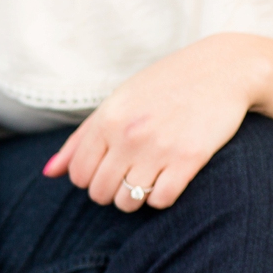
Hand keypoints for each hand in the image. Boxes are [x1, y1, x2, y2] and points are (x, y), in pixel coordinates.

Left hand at [44, 33, 268, 212]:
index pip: (78, 174)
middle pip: (100, 193)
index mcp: (107, 119)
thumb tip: (48, 173)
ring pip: (128, 202)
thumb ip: (81, 139)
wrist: (224, 69)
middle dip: (112, 191)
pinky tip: (170, 179)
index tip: (110, 166)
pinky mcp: (189, 159)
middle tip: (132, 174)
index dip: (91, 178)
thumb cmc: (165, 87)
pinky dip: (162, 198)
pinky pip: (160, 201)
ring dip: (136, 198)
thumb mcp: (118, 102)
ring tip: (150, 177)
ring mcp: (158, 147)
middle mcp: (128, 134)